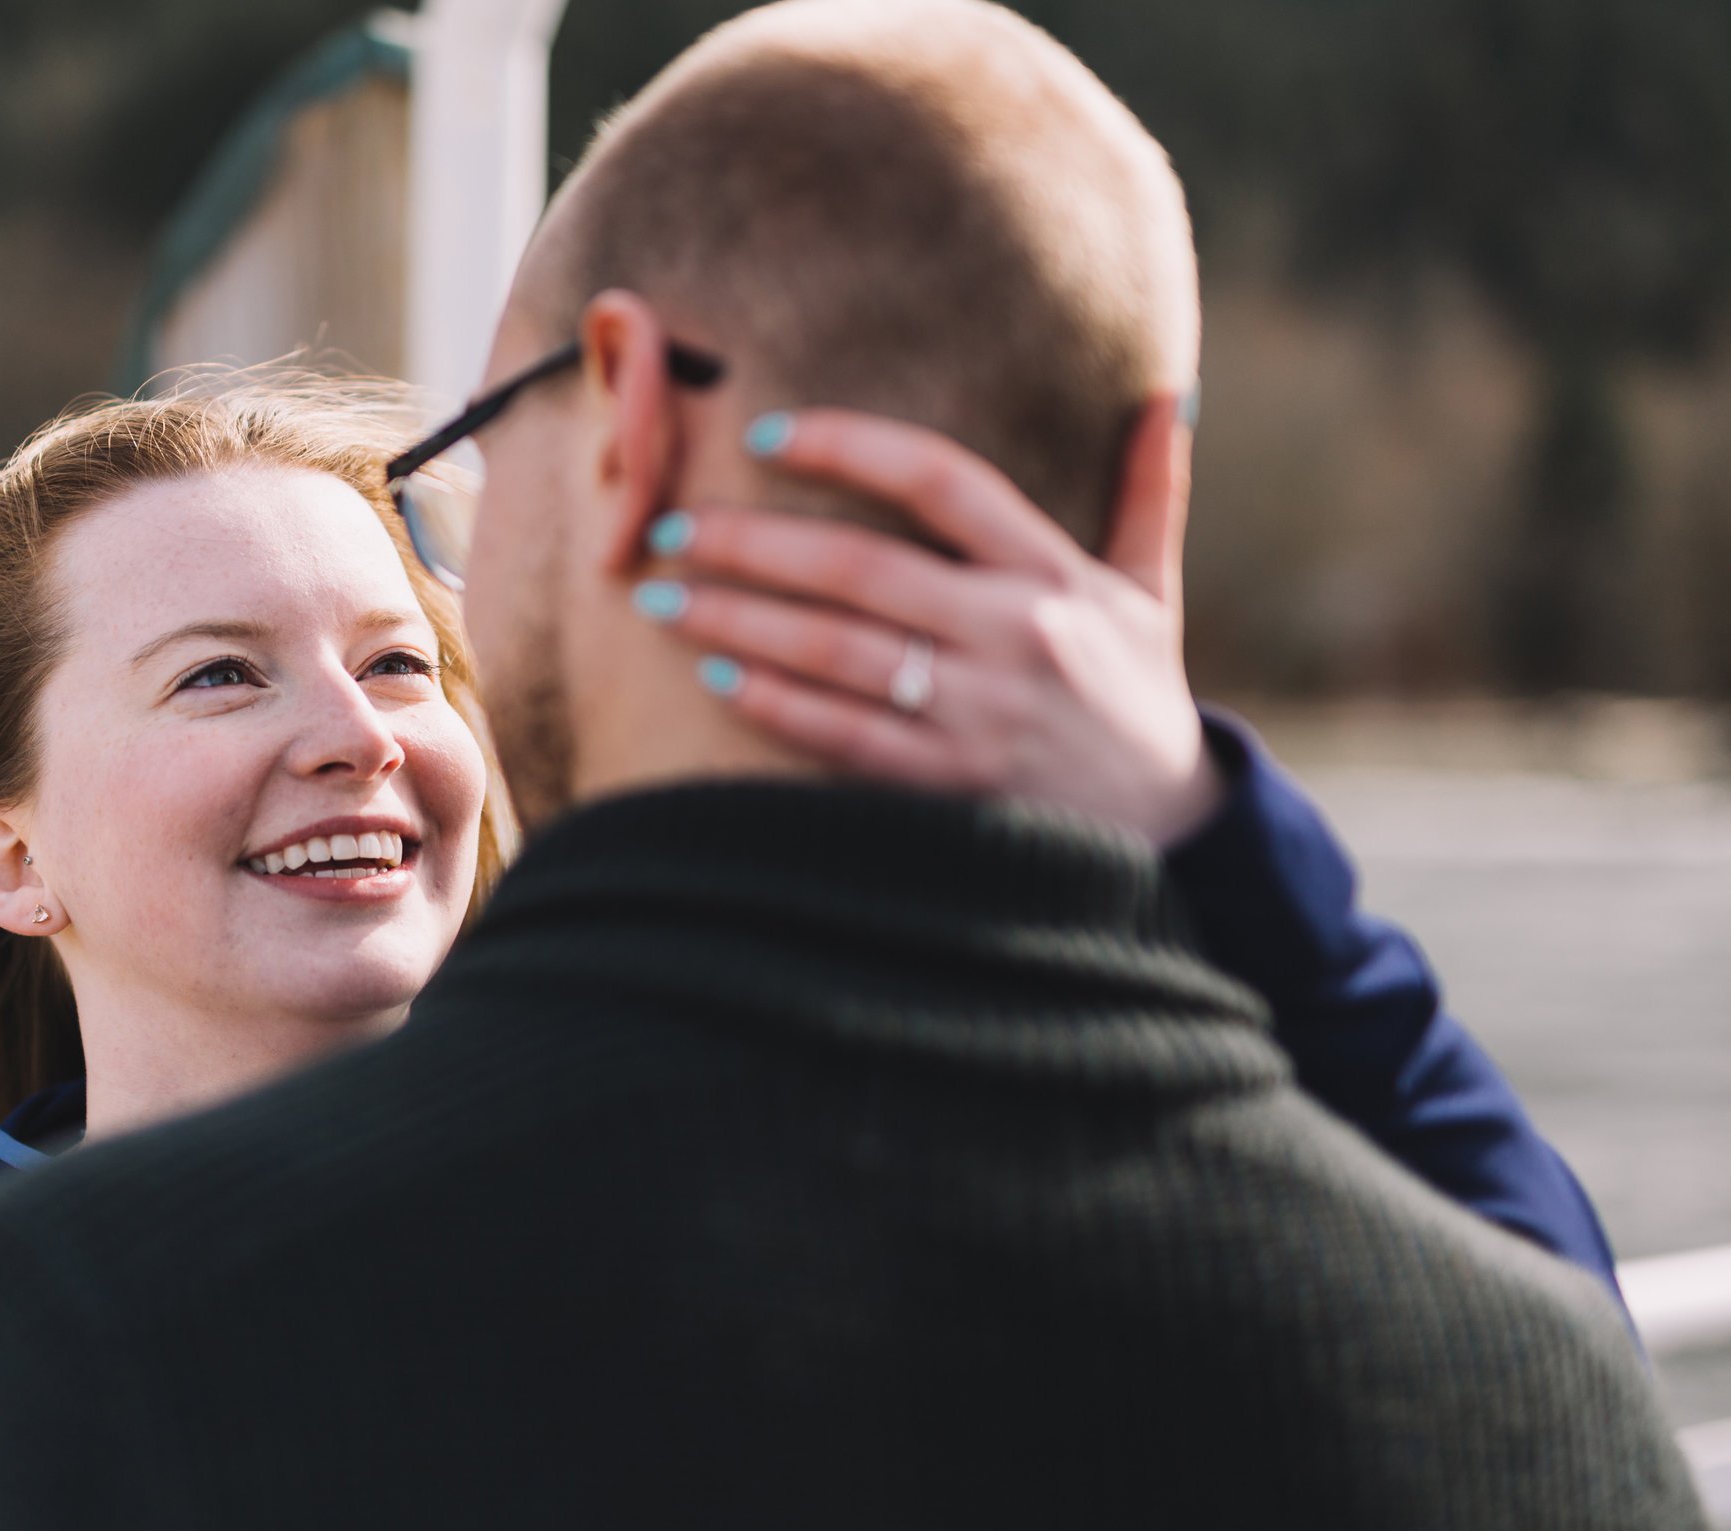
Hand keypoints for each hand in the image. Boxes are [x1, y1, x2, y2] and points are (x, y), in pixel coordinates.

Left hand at [644, 393, 1223, 846]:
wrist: (1173, 832)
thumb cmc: (1140, 697)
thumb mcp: (1152, 592)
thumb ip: (1149, 491)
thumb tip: (1164, 393)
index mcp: (1052, 572)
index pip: (940, 480)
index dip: (849, 446)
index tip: (764, 435)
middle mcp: (1017, 634)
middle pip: (861, 566)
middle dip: (752, 543)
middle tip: (671, 527)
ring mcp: (982, 713)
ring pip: (838, 651)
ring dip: (739, 620)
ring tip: (663, 598)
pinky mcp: (954, 785)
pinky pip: (847, 736)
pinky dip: (777, 706)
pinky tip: (715, 679)